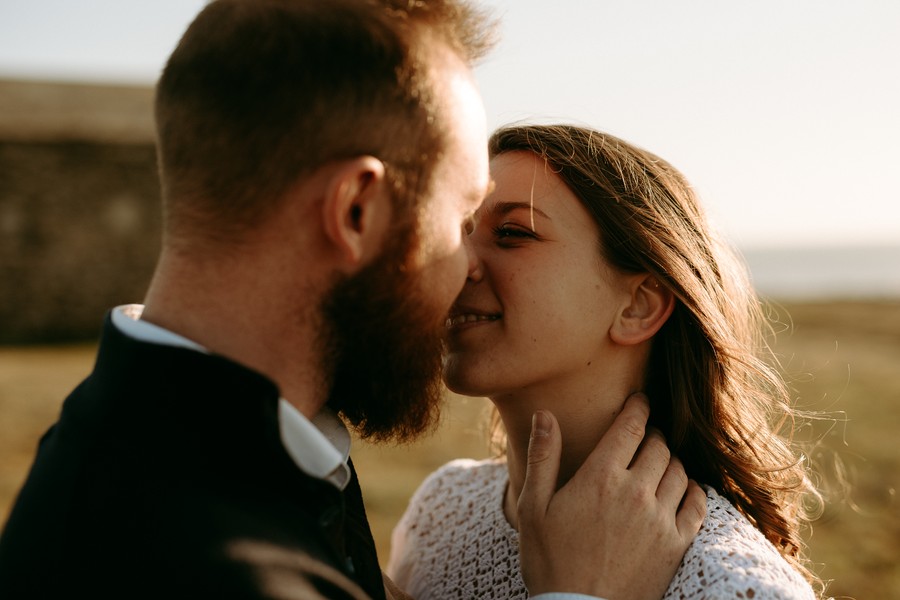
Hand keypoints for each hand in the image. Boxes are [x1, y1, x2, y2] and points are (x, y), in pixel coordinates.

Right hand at [516, 393, 705, 599]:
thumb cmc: (550, 561)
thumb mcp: (532, 508)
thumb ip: (543, 457)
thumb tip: (545, 415)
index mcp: (600, 477)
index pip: (631, 426)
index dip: (638, 407)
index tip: (640, 400)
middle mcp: (636, 492)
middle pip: (658, 445)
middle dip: (651, 434)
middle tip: (643, 436)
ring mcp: (660, 519)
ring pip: (679, 471)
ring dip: (669, 460)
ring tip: (657, 463)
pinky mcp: (675, 544)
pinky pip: (697, 504)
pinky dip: (692, 490)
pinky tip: (681, 490)